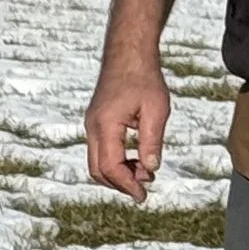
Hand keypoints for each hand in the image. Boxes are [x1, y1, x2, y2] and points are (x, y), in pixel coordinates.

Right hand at [85, 57, 168, 200]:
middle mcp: (93, 127)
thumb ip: (152, 142)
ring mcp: (91, 125)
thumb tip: (150, 169)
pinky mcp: (95, 122)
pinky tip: (135, 159)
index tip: (143, 195)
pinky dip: (114, 162)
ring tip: (143, 173)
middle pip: (98, 170)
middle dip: (119, 184)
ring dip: (117, 174)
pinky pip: (99, 150)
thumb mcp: (156, 111)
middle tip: (143, 189)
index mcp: (105, 126)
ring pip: (96, 162)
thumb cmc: (144, 78)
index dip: (127, 185)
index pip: (111, 167)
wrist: (127, 54)